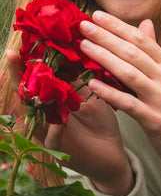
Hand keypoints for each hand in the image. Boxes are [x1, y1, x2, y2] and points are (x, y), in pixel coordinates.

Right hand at [6, 50, 132, 195]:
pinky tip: (56, 121)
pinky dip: (52, 130)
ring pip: (32, 115)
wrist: (113, 154)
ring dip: (28, 98)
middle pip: (27, 93)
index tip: (26, 41)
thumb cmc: (101, 124)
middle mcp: (46, 115)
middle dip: (18, 74)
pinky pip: (50, 139)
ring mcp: (49, 133)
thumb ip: (80, 77)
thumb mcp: (92, 95)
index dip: (30, 62)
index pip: (37, 78)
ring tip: (24, 80)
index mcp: (53, 100)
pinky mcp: (58, 150)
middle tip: (12, 54)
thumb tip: (77, 48)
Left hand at [79, 11, 160, 195]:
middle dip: (106, 36)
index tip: (97, 15)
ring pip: (129, 73)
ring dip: (104, 58)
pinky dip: (110, 93)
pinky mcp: (156, 121)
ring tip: (84, 46)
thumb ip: (156, 54)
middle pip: (133, 52)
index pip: (143, 40)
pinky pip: (129, 103)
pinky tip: (93, 84)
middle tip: (84, 24)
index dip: (118, 26)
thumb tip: (145, 24)